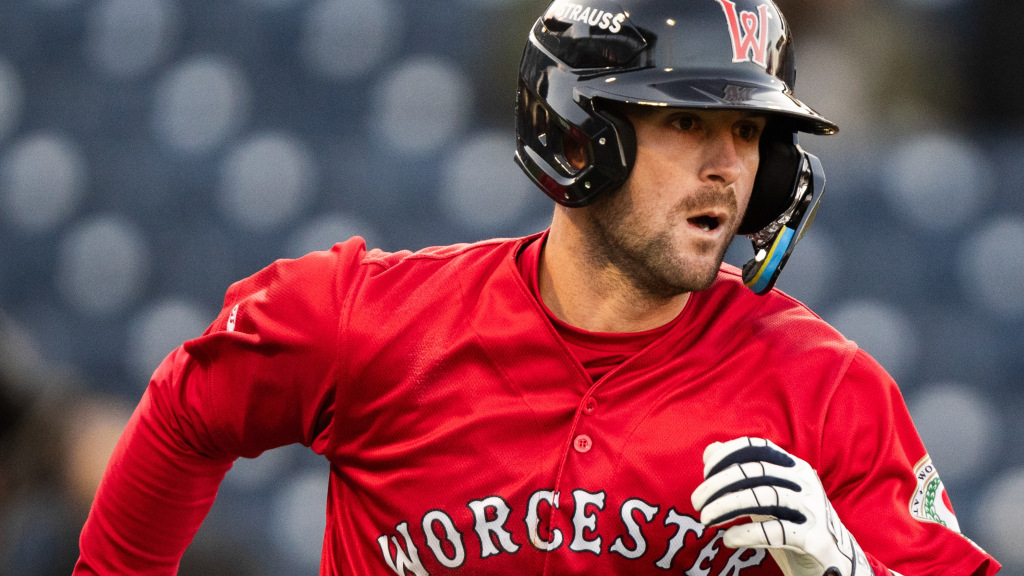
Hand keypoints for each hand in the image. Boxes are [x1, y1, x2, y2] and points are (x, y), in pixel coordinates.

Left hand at [690, 437, 873, 575]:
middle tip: (696, 502)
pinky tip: (728, 538)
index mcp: (794, 467)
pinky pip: (777, 531)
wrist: (834, 562)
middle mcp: (805, 483)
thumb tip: (711, 450)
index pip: (757, 447)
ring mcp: (812, 510)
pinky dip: (747, 533)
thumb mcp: (766, 496)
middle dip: (718, 485)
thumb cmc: (793, 523)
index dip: (726, 455)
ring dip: (728, 506)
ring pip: (764, 498)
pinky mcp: (814, 539)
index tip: (705, 473)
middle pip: (755, 472)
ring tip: (706, 519)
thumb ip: (740, 473)